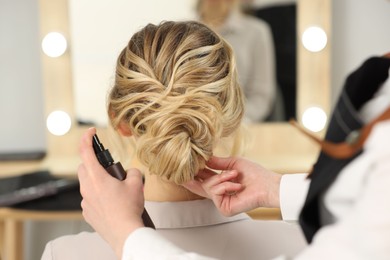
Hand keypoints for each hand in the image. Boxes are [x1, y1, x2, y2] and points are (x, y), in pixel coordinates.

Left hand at [78, 127, 144, 256]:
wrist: (125, 233)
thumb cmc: (128, 209)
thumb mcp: (136, 183)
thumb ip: (132, 172)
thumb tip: (129, 173)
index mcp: (96, 177)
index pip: (86, 151)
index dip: (87, 138)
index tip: (90, 132)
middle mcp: (87, 188)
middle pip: (84, 168)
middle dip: (93, 163)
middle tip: (108, 169)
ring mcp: (85, 202)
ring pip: (87, 184)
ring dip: (96, 181)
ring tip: (114, 189)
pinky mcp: (87, 213)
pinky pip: (89, 199)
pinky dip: (97, 196)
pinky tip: (111, 203)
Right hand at [183, 156, 281, 215]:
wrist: (266, 184)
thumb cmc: (254, 173)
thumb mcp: (233, 163)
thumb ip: (217, 163)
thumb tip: (205, 159)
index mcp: (222, 183)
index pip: (203, 180)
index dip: (193, 176)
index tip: (182, 171)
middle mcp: (220, 194)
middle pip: (200, 186)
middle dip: (193, 179)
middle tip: (182, 173)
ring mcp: (222, 202)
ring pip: (208, 187)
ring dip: (221, 178)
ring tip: (234, 176)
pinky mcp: (224, 208)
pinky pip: (216, 192)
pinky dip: (226, 186)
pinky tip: (237, 186)